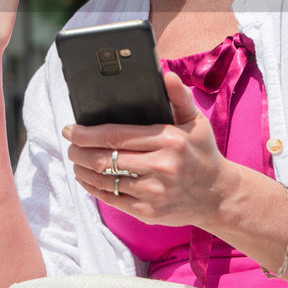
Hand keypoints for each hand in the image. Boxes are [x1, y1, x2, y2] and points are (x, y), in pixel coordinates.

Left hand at [63, 70, 235, 228]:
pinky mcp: (149, 212)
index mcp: (169, 140)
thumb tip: (165, 75)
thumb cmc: (201, 152)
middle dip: (78, 151)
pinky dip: (93, 188)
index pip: (115, 135)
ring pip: (105, 180)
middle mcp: (161, 167)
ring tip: (75, 161)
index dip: (86, 133)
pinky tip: (87, 179)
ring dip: (82, 170)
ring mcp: (154, 192)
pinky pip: (112, 199)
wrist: (218, 196)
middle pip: (104, 158)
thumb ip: (179, 97)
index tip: (70, 129)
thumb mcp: (195, 121)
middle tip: (69, 145)